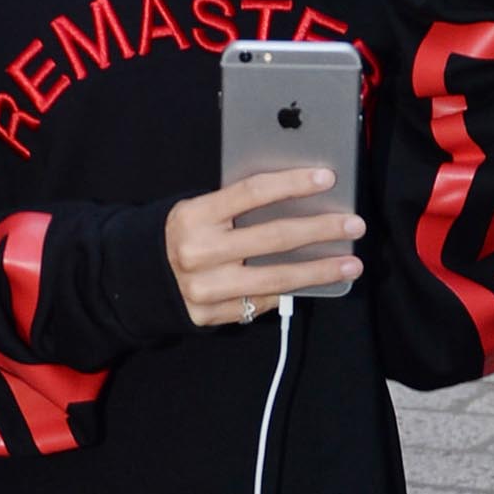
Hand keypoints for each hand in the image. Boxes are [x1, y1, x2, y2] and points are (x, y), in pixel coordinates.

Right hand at [165, 168, 363, 326]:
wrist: (139, 278)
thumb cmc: (184, 235)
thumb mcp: (200, 212)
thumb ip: (236, 207)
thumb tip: (297, 201)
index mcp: (195, 215)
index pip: (251, 193)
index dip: (292, 183)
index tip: (327, 178)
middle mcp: (199, 252)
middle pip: (273, 237)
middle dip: (321, 230)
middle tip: (355, 225)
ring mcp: (205, 288)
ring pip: (276, 278)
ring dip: (320, 271)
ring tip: (351, 264)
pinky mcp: (210, 316)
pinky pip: (261, 302)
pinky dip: (289, 290)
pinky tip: (313, 284)